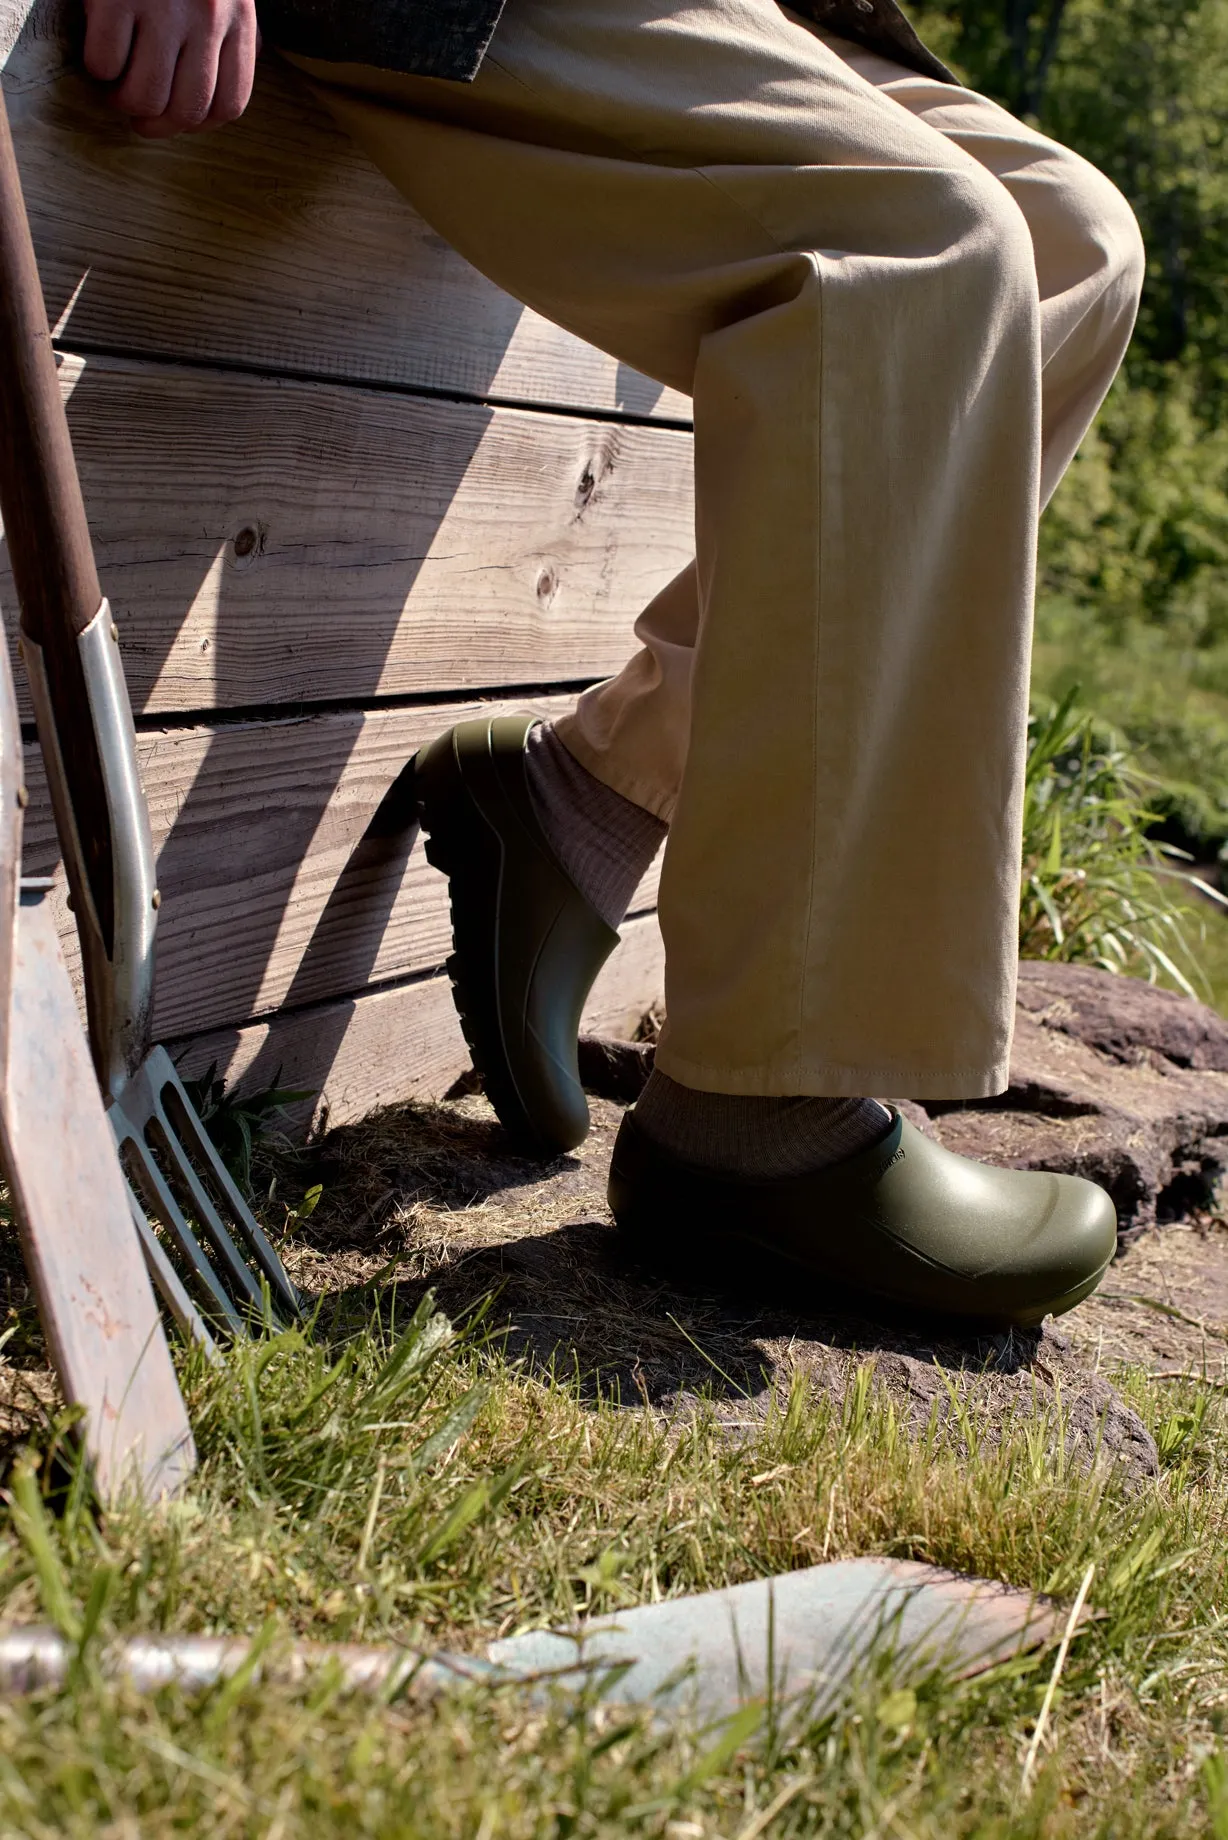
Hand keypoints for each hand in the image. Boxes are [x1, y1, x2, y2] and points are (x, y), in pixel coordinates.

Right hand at [83, 0, 259, 137]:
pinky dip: (98, 69)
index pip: (229, 103)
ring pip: (146, 95)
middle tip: (138, 117)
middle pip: (187, 108)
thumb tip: (224, 91)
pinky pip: (106, 61)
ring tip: (114, 90)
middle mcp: (207, 17)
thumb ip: (232, 35)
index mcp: (238, 19)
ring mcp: (162, 6)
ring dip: (125, 103)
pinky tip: (99, 55)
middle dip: (158, 126)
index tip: (177, 119)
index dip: (200, 124)